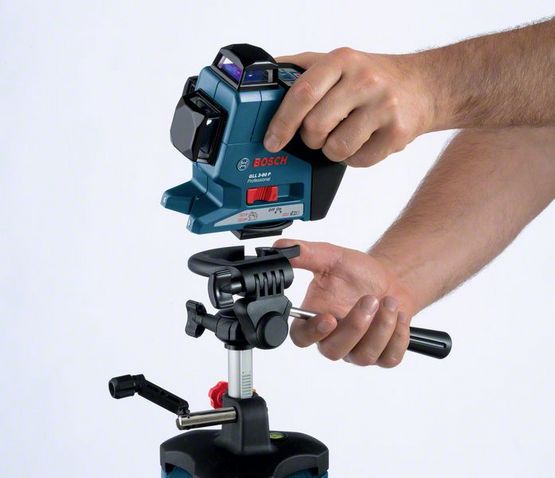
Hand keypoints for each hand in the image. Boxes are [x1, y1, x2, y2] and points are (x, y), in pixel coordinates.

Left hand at [265, 48, 432, 166]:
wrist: (425, 86)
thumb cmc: (375, 76)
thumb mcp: (339, 61)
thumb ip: (302, 68)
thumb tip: (266, 77)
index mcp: (342, 61)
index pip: (303, 94)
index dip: (282, 122)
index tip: (273, 140)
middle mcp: (364, 81)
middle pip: (316, 127)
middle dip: (310, 138)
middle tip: (317, 134)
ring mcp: (383, 108)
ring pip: (336, 149)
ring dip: (332, 150)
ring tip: (344, 135)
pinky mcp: (397, 133)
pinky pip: (358, 161)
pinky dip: (354, 158)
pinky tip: (363, 141)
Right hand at [274, 239, 416, 366]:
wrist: (389, 281)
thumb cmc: (357, 274)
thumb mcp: (331, 258)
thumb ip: (304, 253)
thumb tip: (281, 247)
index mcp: (315, 319)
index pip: (301, 337)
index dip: (312, 332)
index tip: (328, 318)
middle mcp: (333, 339)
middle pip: (333, 350)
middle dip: (354, 326)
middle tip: (369, 300)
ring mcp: (357, 351)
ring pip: (363, 356)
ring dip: (380, 328)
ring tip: (388, 301)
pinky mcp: (382, 356)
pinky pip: (389, 358)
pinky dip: (397, 336)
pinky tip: (398, 315)